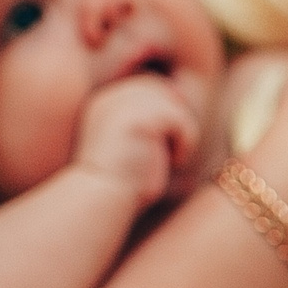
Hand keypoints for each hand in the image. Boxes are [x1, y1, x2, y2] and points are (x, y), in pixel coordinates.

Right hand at [72, 74, 202, 205]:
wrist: (102, 198)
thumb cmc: (120, 181)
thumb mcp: (132, 142)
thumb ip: (149, 119)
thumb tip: (182, 96)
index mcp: (106, 101)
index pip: (149, 89)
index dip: (165, 114)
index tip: (165, 146)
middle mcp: (113, 96)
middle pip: (163, 90)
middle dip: (174, 118)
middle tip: (173, 152)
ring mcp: (125, 104)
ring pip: (174, 103)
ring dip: (182, 132)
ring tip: (172, 158)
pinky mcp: (142, 119)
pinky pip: (181, 120)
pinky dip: (186, 143)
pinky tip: (174, 162)